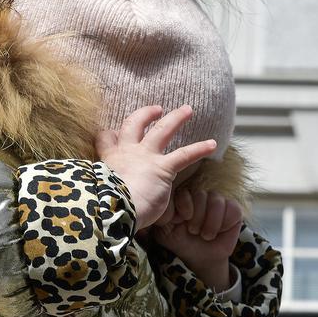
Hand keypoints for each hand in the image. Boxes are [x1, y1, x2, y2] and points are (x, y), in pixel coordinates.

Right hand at [96, 105, 217, 228]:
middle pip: (133, 125)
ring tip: (187, 110)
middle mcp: (127, 153)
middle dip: (145, 114)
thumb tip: (117, 199)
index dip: (110, 134)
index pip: (106, 139)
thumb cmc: (108, 204)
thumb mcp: (105, 190)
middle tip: (157, 109)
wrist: (115, 207)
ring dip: (175, 118)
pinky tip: (212, 144)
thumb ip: (114, 186)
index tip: (113, 132)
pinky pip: (184, 155)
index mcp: (111, 160)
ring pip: (161, 131)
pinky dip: (200, 148)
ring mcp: (145, 157)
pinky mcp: (163, 167)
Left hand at [151, 188, 242, 289]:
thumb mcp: (166, 231)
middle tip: (194, 231)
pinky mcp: (234, 210)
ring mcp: (218, 202)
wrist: (202, 258)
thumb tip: (170, 205)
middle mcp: (201, 196)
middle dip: (197, 218)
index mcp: (183, 198)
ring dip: (211, 223)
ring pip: (216, 201)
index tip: (182, 221)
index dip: (184, 205)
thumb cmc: (182, 242)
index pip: (185, 191)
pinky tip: (220, 231)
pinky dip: (225, 223)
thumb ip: (164, 216)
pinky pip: (232, 209)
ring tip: (206, 235)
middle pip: (201, 195)